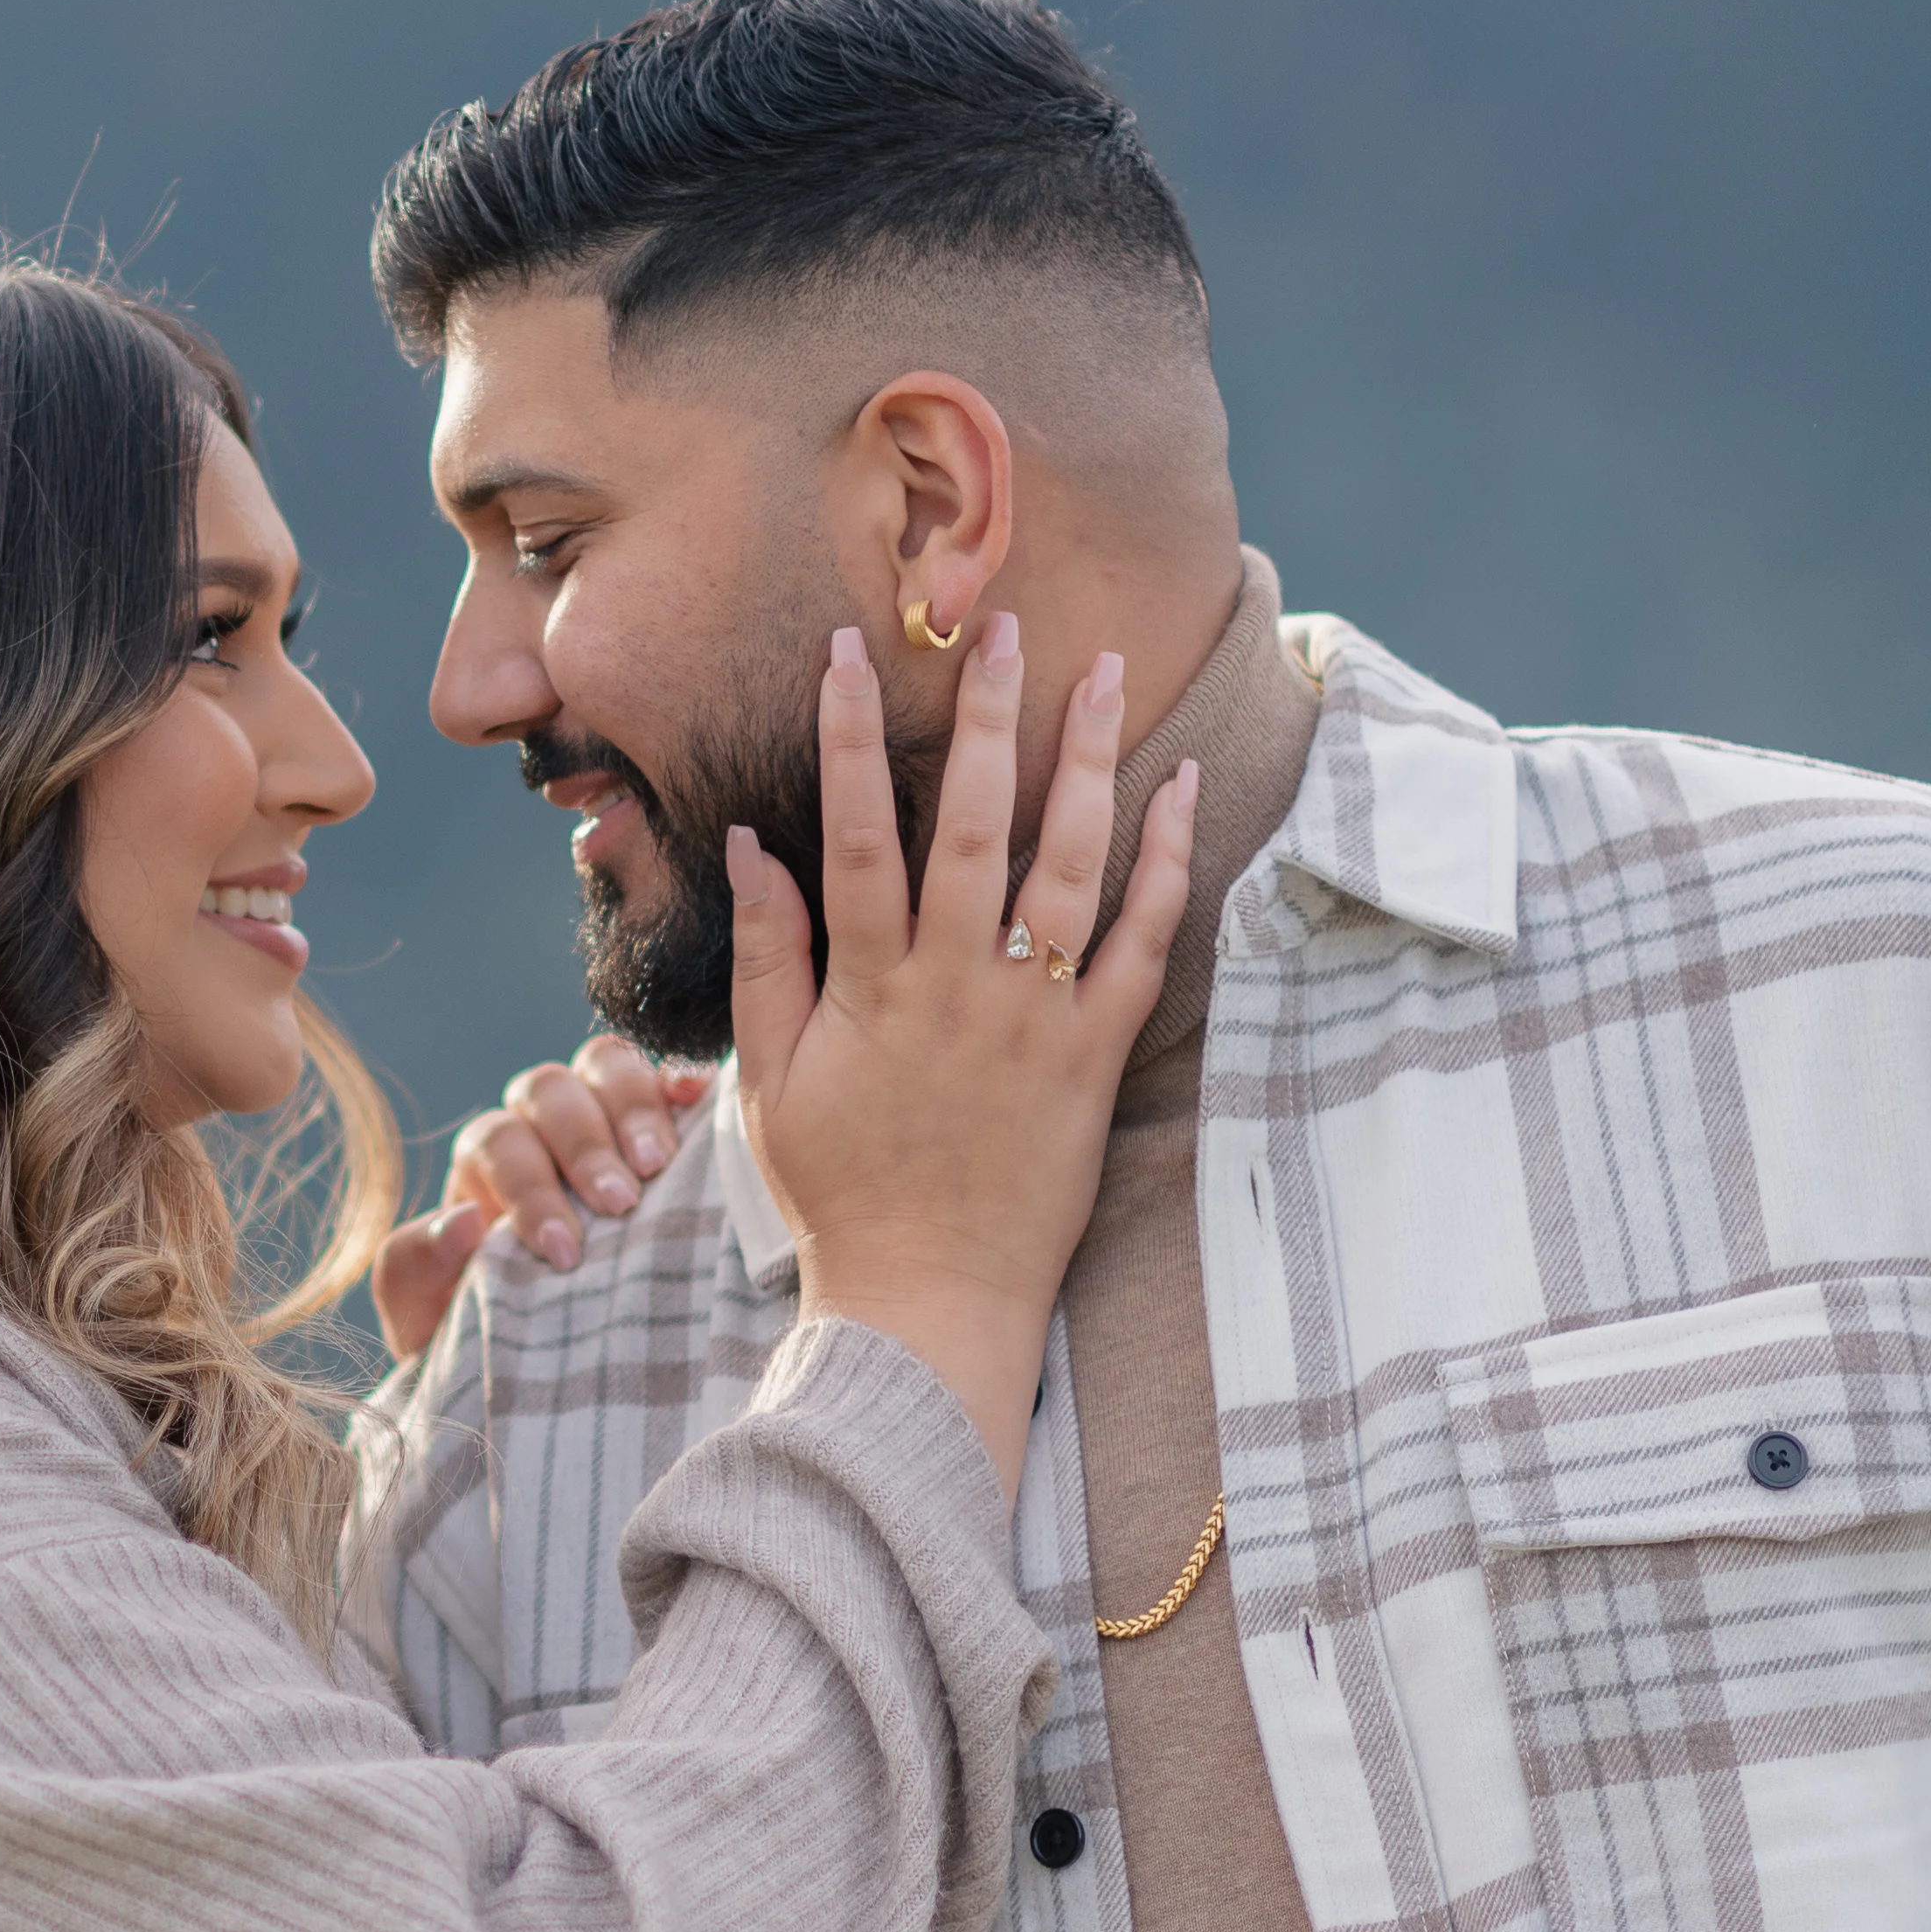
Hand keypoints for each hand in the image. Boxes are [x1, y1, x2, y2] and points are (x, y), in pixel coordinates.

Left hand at [366, 1035, 711, 1350]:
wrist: (535, 1354)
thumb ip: (415, 1265)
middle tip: (619, 1203)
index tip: (564, 1251)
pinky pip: (664, 1077)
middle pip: (551, 1091)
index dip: (530, 1189)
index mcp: (484, 1161)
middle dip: (585, 1147)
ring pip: (606, 1068)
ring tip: (658, 1164)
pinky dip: (678, 1078)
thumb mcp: (423, 1309)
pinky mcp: (655, 1122)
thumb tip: (462, 1219)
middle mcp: (537, 1124)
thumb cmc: (479, 1325)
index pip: (498, 1141)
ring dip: (634, 1109)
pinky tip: (694, 1094)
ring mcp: (600, 1114)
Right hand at [731, 612, 1195, 1494]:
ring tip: (1108, 674)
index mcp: (871, 988)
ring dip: (1089, 763)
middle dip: (991, 718)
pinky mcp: (1096, 1058)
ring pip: (1069, 868)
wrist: (929, 1302)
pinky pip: (1141, 947)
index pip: (857, 835)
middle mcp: (958, 989)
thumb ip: (765, 958)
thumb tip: (752, 846)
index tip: (847, 654)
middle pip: (977, 826)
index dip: (851, 739)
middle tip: (1007, 629)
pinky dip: (1165, 867)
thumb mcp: (770, 1080)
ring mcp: (1035, 1021)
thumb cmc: (841, 1193)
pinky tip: (1178, 792)